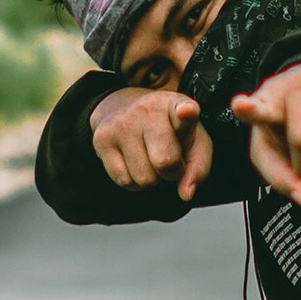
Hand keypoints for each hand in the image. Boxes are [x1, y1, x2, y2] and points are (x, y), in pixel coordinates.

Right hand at [89, 87, 215, 200]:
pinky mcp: (102, 139)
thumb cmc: (168, 130)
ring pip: (144, 178)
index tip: (187, 111)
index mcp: (176, 105)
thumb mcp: (193, 141)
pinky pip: (124, 181)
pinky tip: (134, 161)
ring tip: (148, 156)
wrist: (123, 107)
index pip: (184, 111)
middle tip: (168, 157)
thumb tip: (186, 193)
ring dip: (150, 177)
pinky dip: (133, 180)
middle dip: (171, 172)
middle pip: (165, 162)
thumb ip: (198, 167)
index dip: (186, 113)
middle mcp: (148, 110)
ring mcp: (122, 123)